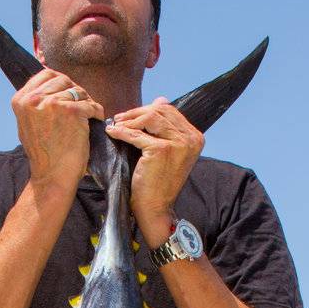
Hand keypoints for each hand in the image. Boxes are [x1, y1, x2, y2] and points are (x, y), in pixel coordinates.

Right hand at [13, 69, 105, 197]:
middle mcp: (33, 99)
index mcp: (21, 100)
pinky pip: (90, 104)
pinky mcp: (71, 111)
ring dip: (87, 102)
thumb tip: (50, 85)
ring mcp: (52, 104)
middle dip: (75, 91)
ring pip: (78, 91)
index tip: (68, 94)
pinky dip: (96, 111)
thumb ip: (35, 103)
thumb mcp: (28, 123)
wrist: (52, 176)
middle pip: (63, 80)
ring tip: (89, 115)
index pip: (46, 75)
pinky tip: (96, 120)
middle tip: (82, 105)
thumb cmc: (44, 153)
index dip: (60, 83)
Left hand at [104, 99, 203, 247]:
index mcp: (195, 137)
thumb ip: (166, 127)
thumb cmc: (159, 181)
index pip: (170, 110)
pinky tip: (113, 133)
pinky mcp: (162, 150)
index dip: (148, 109)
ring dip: (130, 120)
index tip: (131, 116)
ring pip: (150, 118)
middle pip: (161, 110)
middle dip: (137, 112)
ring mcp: (178, 144)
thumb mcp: (168, 151)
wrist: (156, 208)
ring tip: (117, 125)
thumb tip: (161, 99)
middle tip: (120, 118)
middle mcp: (191, 138)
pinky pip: (137, 135)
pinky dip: (122, 132)